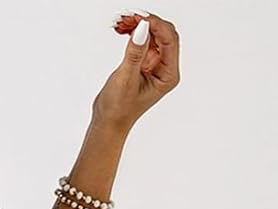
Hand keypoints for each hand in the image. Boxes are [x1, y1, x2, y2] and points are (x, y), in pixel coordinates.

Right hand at [94, 12, 180, 132]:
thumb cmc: (118, 110)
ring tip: (120, 22)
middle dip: (146, 22)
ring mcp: (155, 64)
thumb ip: (135, 52)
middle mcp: (165, 68)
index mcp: (168, 74)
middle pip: (163, 33)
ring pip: (152, 34)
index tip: (138, 18)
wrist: (108, 122)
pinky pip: (143, 40)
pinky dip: (133, 31)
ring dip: (137, 25)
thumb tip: (142, 28)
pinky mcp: (144, 62)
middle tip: (127, 17)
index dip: (155, 24)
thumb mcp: (126, 79)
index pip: (169, 40)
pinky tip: (122, 29)